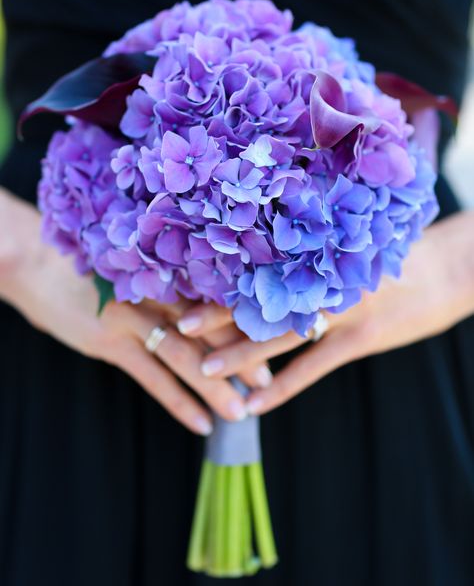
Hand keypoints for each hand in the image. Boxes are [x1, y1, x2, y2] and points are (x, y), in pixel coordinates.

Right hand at [0, 189, 268, 434]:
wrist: (36, 264)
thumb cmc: (91, 265)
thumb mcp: (134, 265)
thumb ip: (168, 280)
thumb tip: (208, 304)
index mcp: (167, 269)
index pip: (217, 297)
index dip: (245, 321)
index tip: (272, 339)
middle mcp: (156, 289)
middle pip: (209, 328)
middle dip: (241, 357)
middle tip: (267, 382)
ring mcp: (133, 315)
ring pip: (185, 356)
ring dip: (215, 387)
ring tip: (241, 412)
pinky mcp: (110, 340)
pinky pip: (152, 377)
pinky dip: (178, 402)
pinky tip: (200, 424)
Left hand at [176, 210, 473, 414]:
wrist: (453, 268)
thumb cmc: (401, 251)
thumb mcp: (355, 242)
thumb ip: (316, 251)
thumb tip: (273, 255)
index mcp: (319, 250)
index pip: (258, 263)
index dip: (221, 274)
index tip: (185, 280)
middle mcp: (323, 277)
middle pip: (259, 298)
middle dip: (216, 314)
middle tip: (176, 326)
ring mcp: (342, 307)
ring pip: (280, 334)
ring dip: (240, 355)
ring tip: (203, 371)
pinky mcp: (362, 338)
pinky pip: (313, 366)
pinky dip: (284, 386)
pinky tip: (257, 404)